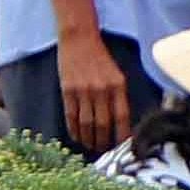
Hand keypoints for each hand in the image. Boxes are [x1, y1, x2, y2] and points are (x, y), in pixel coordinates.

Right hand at [57, 33, 133, 154]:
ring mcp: (83, 90)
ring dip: (89, 139)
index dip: (122, 135)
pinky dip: (74, 130)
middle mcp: (101, 89)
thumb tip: (120, 123)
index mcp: (117, 85)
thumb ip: (118, 96)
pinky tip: (77, 137)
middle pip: (103, 124)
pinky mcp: (67, 90)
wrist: (79, 38)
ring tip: (90, 146)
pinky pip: (71, 116)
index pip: (122, 117)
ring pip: (86, 124)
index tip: (122, 147)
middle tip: (103, 150)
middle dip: (103, 142)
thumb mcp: (116, 74)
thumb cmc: (100, 57)